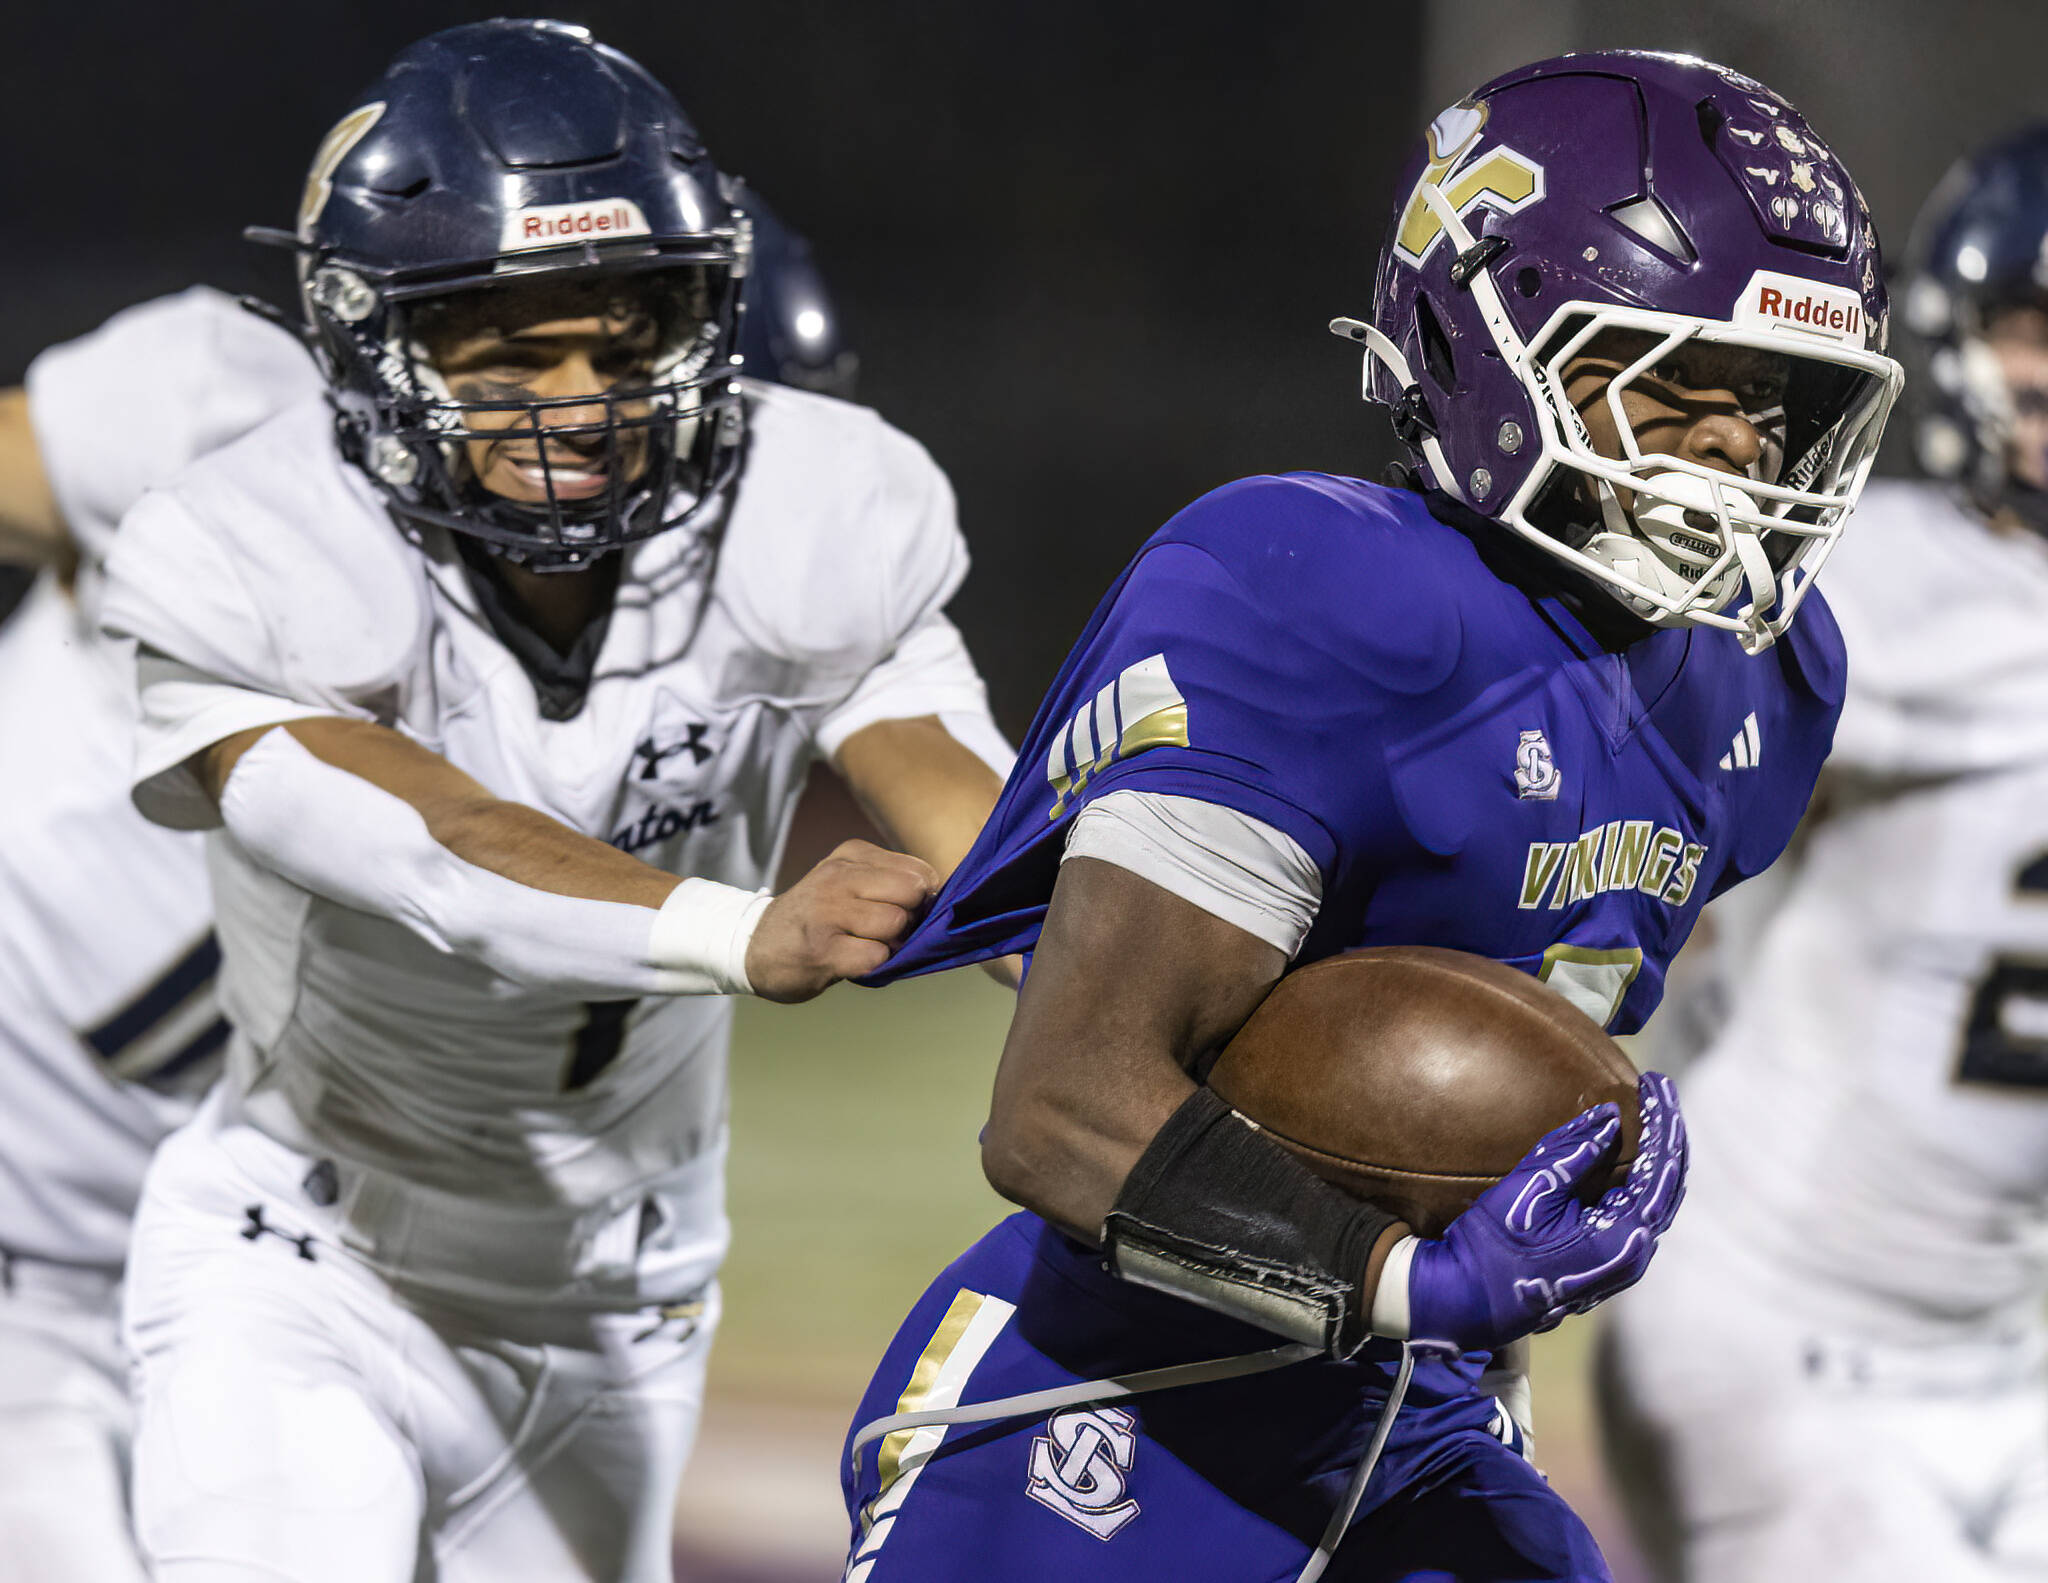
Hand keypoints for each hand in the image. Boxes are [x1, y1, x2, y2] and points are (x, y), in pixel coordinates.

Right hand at [745, 840, 936, 1002]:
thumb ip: (890, 883)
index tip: (900, 913)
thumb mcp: (847, 883)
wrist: (753, 946)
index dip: (921, 901)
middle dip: (909, 920)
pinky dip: (874, 966)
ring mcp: (828, 912)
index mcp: (851, 856)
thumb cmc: (816, 918)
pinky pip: (876, 957)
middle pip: (912, 893)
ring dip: (889, 945)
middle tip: (881, 933)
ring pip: (895, 923)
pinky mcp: (822, 950)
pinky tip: (849, 962)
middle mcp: (838, 876)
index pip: (919, 873)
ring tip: (862, 945)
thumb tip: (940, 900)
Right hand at [1404, 1072, 1686, 1351]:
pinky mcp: (1607, 1265)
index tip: (1656, 1081)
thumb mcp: (1531, 1188)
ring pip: (1657, 1201)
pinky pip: (1639, 1214)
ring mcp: (1623, 1264)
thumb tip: (1610, 1118)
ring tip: (1654, 1116)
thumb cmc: (1493, 1245)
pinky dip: (1642, 1181)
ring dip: (1657, 1157)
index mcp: (1623, 1236)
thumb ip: (1573, 1151)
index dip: (1662, 1119)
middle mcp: (1634, 1254)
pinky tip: (1633, 1157)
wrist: (1467, 1298)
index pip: (1660, 1168)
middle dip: (1668, 1133)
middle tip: (1659, 1091)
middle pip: (1669, 1184)